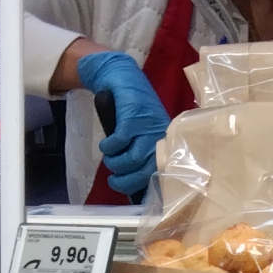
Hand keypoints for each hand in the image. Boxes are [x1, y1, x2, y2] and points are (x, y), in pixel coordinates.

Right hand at [73, 50, 170, 198]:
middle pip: (146, 171)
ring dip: (116, 164)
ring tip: (110, 160)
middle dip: (126, 182)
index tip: (133, 194)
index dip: (149, 188)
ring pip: (132, 159)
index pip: (163, 173)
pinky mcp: (133, 117)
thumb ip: (143, 154)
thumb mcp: (141, 134)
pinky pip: (120, 142)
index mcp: (166, 143)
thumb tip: (137, 186)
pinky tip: (106, 146)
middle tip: (114, 181)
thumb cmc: (131, 110)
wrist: (122, 78)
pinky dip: (109, 148)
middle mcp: (160, 137)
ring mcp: (148, 127)